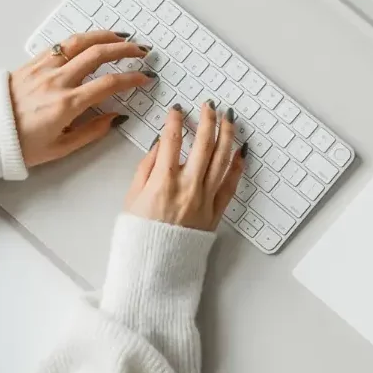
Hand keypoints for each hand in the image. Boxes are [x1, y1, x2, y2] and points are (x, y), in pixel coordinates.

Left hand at [11, 31, 154, 167]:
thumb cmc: (20, 145)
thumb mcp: (61, 148)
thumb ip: (93, 132)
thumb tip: (117, 118)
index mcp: (67, 105)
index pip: (109, 84)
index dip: (132, 79)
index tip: (145, 78)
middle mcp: (57, 81)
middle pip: (98, 54)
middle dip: (125, 50)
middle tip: (142, 51)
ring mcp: (44, 68)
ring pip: (80, 42)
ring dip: (105, 36)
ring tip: (122, 38)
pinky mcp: (33, 63)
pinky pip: (62, 45)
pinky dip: (81, 39)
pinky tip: (92, 40)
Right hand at [124, 102, 244, 231]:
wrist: (154, 267)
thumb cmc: (139, 235)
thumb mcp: (132, 197)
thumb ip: (146, 167)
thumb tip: (159, 145)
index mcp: (163, 181)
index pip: (171, 139)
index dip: (174, 119)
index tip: (177, 109)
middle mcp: (188, 186)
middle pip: (203, 143)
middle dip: (207, 119)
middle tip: (208, 105)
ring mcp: (205, 198)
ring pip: (222, 159)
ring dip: (227, 135)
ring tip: (228, 119)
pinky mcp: (216, 211)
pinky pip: (231, 184)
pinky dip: (237, 166)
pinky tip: (240, 151)